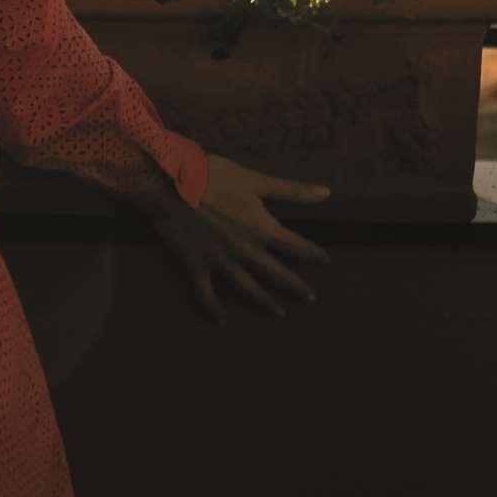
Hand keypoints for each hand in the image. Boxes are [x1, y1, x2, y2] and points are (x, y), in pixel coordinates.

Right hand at [145, 156, 330, 319]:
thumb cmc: (212, 175)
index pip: (294, 245)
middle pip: (276, 273)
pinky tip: (222, 321)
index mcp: (260, 227)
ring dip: (265, 302)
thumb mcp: (254, 180)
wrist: (169, 183)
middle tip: (311, 298)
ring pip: (247, 288)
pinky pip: (206, 293)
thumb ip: (291, 191)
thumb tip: (327, 193)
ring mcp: (220, 260)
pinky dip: (213, 309)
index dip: (312, 253)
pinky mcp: (196, 264)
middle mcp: (244, 249)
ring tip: (279, 314)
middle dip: (295, 286)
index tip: (325, 261)